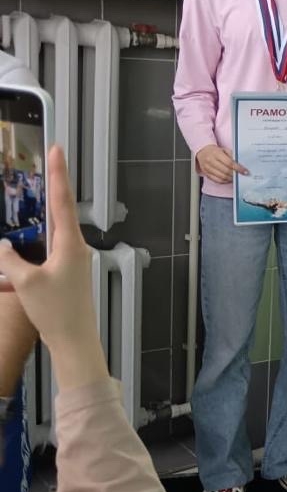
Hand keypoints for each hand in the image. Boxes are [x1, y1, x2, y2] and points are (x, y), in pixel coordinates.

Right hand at [0, 146, 107, 390]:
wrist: (74, 342)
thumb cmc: (57, 311)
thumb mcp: (27, 282)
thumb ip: (10, 259)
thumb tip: (3, 246)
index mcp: (70, 243)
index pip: (62, 200)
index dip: (58, 173)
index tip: (57, 149)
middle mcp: (74, 250)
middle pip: (51, 219)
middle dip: (38, 207)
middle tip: (41, 176)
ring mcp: (70, 264)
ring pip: (38, 248)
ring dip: (19, 256)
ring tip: (12, 274)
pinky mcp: (63, 279)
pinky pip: (37, 268)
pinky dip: (20, 275)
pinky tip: (6, 286)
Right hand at [195, 144, 247, 183]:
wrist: (203, 152)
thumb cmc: (215, 151)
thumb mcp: (224, 149)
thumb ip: (232, 155)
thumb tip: (241, 163)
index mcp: (216, 153)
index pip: (229, 162)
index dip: (238, 168)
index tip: (245, 171)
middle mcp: (210, 161)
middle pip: (226, 171)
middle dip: (235, 174)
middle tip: (242, 175)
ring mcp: (207, 168)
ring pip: (222, 177)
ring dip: (231, 179)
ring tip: (236, 177)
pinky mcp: (206, 174)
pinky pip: (217, 180)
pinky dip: (225, 181)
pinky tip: (229, 179)